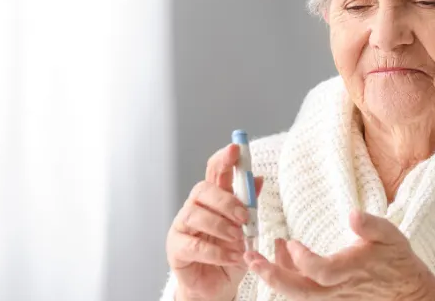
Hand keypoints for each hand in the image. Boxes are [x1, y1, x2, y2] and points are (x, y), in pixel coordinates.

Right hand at [166, 143, 262, 300]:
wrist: (217, 285)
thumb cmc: (230, 252)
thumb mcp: (247, 229)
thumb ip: (250, 204)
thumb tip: (258, 178)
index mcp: (213, 198)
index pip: (215, 171)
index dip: (224, 158)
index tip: (236, 148)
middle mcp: (194, 208)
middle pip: (202, 190)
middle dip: (225, 200)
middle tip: (244, 216)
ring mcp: (182, 227)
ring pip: (194, 215)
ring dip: (220, 226)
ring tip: (239, 240)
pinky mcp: (176, 248)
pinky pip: (193, 245)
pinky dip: (217, 252)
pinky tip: (233, 257)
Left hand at [245, 211, 434, 300]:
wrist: (406, 292)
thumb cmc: (397, 261)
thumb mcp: (391, 236)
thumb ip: (371, 226)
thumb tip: (353, 214)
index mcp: (350, 270)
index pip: (320, 272)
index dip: (302, 259)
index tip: (290, 241)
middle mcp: (337, 288)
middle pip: (298, 291)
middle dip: (271, 275)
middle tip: (250, 258)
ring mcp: (331, 295)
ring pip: (296, 293)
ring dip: (273, 275)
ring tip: (256, 255)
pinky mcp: (328, 295)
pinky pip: (301, 289)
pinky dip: (286, 274)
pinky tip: (280, 254)